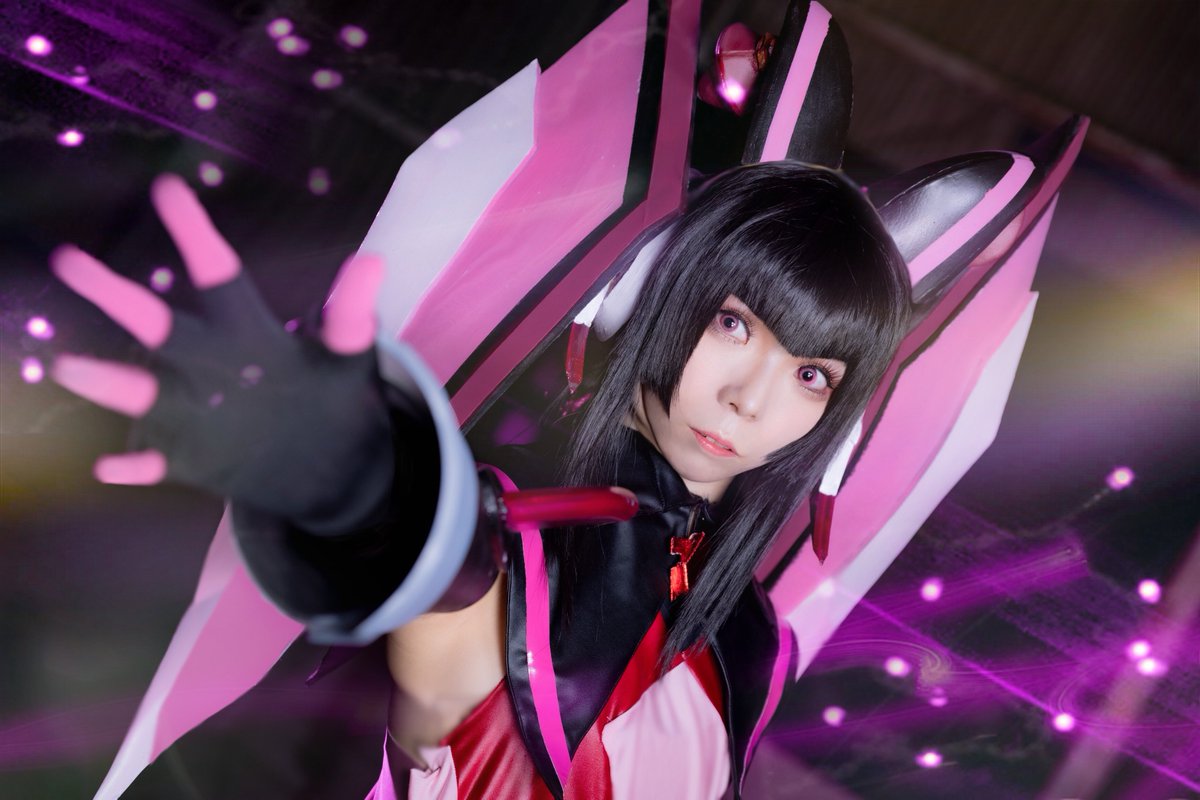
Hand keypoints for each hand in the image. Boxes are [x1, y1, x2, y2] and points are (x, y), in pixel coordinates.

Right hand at [51, 174, 394, 531]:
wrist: (328, 466)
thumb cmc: (333, 397)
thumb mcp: (349, 355)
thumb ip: (352, 314)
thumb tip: (372, 261)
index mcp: (248, 332)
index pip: (220, 276)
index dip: (196, 234)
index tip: (167, 189)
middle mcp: (209, 363)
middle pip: (160, 325)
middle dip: (116, 295)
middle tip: (71, 260)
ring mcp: (194, 412)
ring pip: (141, 392)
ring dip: (107, 380)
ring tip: (70, 366)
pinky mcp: (190, 458)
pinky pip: (154, 463)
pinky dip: (133, 466)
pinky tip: (110, 466)